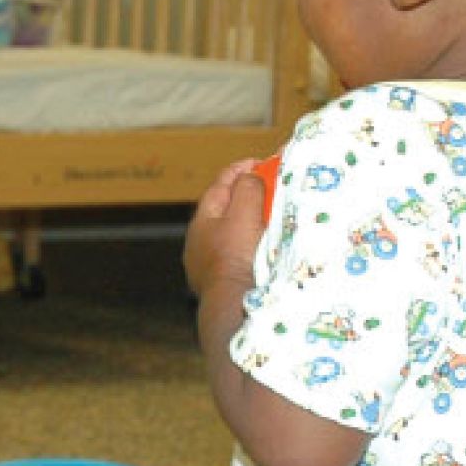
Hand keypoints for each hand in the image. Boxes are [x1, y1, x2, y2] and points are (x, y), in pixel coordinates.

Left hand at [183, 157, 267, 302]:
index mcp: (202, 220)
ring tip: (267, 216)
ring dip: (246, 222)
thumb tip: (251, 176)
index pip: (220, 185)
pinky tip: (260, 249)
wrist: (232, 303)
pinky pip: (233, 255)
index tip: (258, 162)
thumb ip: (248, 188)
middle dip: (244, 196)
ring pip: (227, 234)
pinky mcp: (217, 283)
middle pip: (223, 209)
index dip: (240, 170)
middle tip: (266, 187)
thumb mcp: (244, 213)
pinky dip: (246, 245)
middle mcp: (198, 241)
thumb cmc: (237, 255)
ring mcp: (205, 264)